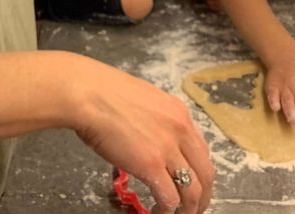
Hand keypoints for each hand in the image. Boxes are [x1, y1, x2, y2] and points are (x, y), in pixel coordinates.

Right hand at [70, 57, 213, 213]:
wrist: (88, 94)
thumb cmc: (104, 92)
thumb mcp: (142, 100)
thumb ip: (154, 119)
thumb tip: (149, 135)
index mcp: (179, 113)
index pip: (201, 150)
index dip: (199, 172)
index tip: (193, 183)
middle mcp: (181, 130)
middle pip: (205, 173)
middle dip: (202, 196)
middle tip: (194, 208)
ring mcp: (167, 149)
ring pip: (192, 190)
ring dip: (188, 208)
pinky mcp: (151, 165)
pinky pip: (169, 197)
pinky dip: (167, 210)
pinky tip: (158, 211)